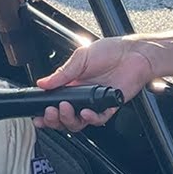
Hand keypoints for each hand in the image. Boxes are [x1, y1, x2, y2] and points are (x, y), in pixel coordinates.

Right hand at [33, 37, 154, 131]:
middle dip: (54, 118)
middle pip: (64, 117)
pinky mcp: (109, 107)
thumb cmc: (111, 51)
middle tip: (50, 112)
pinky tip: (86, 112)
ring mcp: (95, 103)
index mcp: (72, 84)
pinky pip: (98, 120)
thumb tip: (43, 82)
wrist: (134, 54)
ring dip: (69, 119)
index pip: (55, 101)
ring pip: (78, 122)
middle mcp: (82, 95)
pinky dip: (91, 119)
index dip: (46, 111)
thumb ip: (62, 73)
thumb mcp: (81, 58)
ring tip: (65, 110)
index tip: (38, 115)